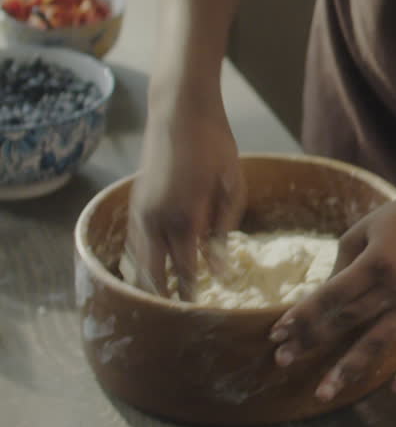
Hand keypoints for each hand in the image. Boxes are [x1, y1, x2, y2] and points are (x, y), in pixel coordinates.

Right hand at [125, 94, 244, 299]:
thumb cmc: (216, 144)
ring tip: (165, 302)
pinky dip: (140, 261)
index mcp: (186, 214)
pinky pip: (132, 242)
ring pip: (138, 259)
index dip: (193, 291)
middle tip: (180, 316)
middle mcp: (156, 216)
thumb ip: (225, 228)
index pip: (187, 267)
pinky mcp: (134, 200)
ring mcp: (140, 208)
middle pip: (155, 272)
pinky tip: (151, 272)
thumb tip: (221, 270)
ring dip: (149, 282)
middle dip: (166, 295)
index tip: (202, 311)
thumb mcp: (232, 184)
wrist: (179, 110)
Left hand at [269, 194, 395, 399]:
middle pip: (347, 321)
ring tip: (324, 392)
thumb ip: (340, 268)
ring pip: (378, 341)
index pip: (332, 295)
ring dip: (349, 368)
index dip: (303, 314)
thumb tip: (320, 302)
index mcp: (375, 263)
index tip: (277, 332)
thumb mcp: (361, 233)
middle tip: (282, 360)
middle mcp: (394, 286)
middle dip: (312, 341)